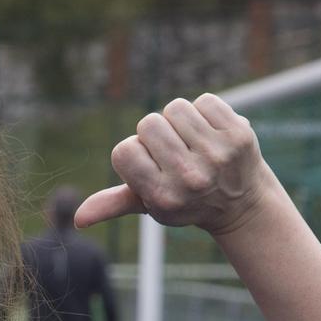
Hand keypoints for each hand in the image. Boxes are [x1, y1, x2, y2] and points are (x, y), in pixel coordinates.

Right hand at [74, 93, 272, 238]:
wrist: (242, 204)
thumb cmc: (186, 202)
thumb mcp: (149, 205)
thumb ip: (113, 205)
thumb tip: (78, 219)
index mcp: (161, 196)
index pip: (124, 151)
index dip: (135, 151)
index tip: (153, 165)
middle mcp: (189, 178)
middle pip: (148, 124)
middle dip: (157, 134)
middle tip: (176, 153)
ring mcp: (216, 155)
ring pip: (175, 108)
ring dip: (179, 120)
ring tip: (192, 142)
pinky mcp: (239, 135)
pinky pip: (204, 101)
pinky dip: (204, 112)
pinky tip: (211, 134)